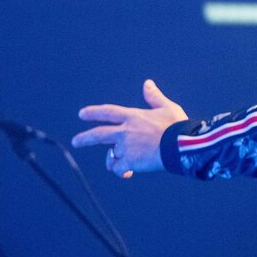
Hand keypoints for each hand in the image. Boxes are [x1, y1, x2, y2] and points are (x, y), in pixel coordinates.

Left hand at [72, 80, 186, 176]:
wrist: (180, 144)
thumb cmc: (177, 126)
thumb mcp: (167, 107)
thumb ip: (154, 97)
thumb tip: (147, 83)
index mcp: (133, 117)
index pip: (108, 112)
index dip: (94, 113)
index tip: (82, 114)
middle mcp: (125, 131)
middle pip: (99, 134)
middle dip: (85, 138)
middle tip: (76, 142)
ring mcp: (126, 147)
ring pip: (112, 155)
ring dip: (114, 160)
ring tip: (119, 165)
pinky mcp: (130, 161)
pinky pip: (119, 168)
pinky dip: (122, 171)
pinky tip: (128, 173)